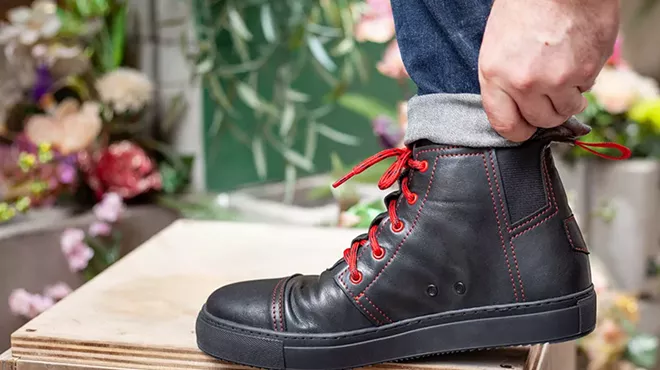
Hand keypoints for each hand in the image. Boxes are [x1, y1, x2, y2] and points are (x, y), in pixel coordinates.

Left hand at [479, 0, 619, 141]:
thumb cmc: (525, 6)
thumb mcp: (496, 46)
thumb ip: (503, 82)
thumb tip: (515, 111)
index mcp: (495, 75)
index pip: (505, 126)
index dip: (517, 130)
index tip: (523, 127)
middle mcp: (525, 82)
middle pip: (541, 121)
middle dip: (545, 112)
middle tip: (547, 94)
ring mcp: (559, 78)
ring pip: (567, 109)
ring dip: (567, 97)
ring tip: (562, 73)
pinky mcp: (587, 70)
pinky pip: (587, 89)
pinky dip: (583, 78)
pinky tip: (575, 56)